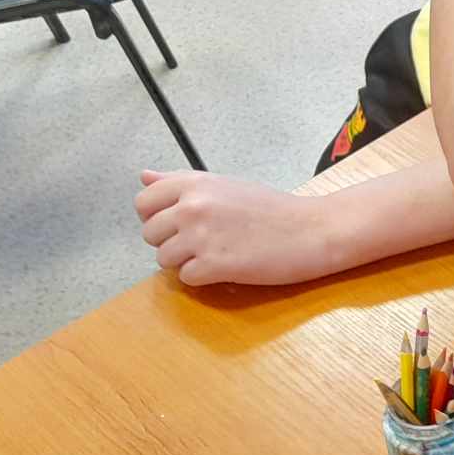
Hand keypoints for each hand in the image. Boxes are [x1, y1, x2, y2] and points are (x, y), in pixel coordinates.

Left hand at [135, 169, 333, 285]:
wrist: (311, 230)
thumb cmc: (272, 208)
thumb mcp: (224, 185)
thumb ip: (180, 182)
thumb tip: (143, 176)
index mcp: (194, 184)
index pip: (143, 202)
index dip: (156, 217)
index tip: (178, 223)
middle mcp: (192, 207)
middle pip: (150, 234)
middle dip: (171, 242)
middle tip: (204, 241)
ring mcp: (201, 237)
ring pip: (164, 259)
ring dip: (186, 262)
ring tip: (217, 254)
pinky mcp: (214, 266)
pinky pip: (186, 278)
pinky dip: (203, 278)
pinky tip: (227, 267)